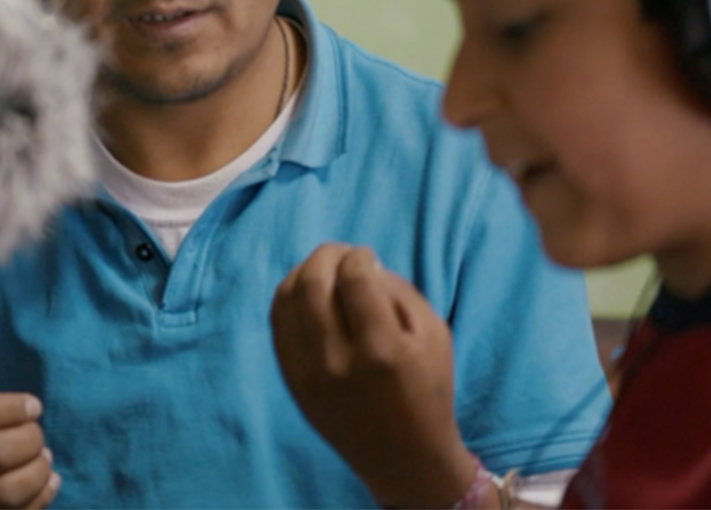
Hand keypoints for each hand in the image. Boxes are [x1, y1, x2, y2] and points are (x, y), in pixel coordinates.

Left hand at [271, 244, 474, 508]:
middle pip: (312, 283)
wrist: (402, 456)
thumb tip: (359, 264)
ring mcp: (307, 373)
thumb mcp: (434, 335)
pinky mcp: (291, 381)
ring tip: (324, 269)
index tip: (367, 258)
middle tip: (341, 254)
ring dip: (303, 271)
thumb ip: (399, 291)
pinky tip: (307, 292)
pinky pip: (277, 323)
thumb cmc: (426, 390)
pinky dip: (288, 297)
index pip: (354, 279)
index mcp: (381, 350)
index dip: (358, 257)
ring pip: (286, 299)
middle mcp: (337, 361)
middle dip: (326, 255)